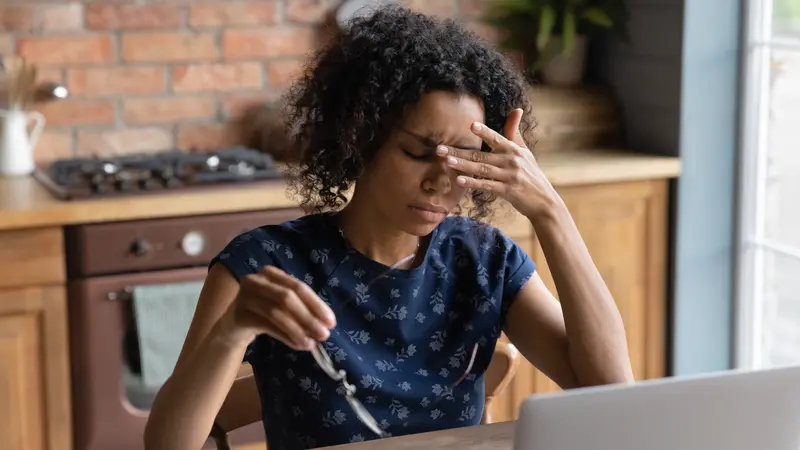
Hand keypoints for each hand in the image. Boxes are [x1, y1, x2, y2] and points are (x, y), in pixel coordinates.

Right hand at [228, 266, 336, 350]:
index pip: (298, 286)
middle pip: (287, 297)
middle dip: (308, 317)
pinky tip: (297, 345)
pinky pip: (267, 326)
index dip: (316, 304)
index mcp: (270, 274)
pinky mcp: (239, 315)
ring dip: (298, 329)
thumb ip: (301, 310)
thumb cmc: (263, 313)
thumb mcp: (282, 307)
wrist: (232, 327)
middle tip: (324, 335)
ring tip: (311, 344)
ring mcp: (244, 297)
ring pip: (277, 312)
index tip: (331, 321)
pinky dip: (285, 336)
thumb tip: (325, 325)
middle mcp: (256, 281)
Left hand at [436, 108, 559, 219]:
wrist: (544, 200)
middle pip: (481, 155)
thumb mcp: (525, 151)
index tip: (470, 125)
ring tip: (446, 161)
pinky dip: (473, 183)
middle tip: (439, 148)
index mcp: (514, 150)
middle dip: (459, 151)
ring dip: (463, 165)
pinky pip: (487, 186)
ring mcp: (509, 177)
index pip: (497, 138)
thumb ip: (514, 132)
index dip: (484, 132)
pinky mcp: (507, 191)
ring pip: (482, 169)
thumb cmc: (531, 174)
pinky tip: (459, 180)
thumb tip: (517, 109)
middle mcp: (512, 161)